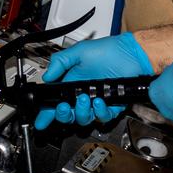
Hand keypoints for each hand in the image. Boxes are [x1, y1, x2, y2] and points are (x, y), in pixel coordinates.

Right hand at [33, 33, 153, 128]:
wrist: (131, 54)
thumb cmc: (109, 51)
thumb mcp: (79, 52)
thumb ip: (60, 62)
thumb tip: (46, 76)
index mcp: (72, 83)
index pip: (56, 102)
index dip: (47, 113)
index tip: (40, 121)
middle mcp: (84, 94)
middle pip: (67, 115)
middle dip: (63, 115)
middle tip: (64, 107)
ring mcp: (97, 101)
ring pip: (83, 119)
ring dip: (81, 113)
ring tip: (85, 99)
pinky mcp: (111, 106)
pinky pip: (102, 117)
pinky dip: (100, 112)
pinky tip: (100, 102)